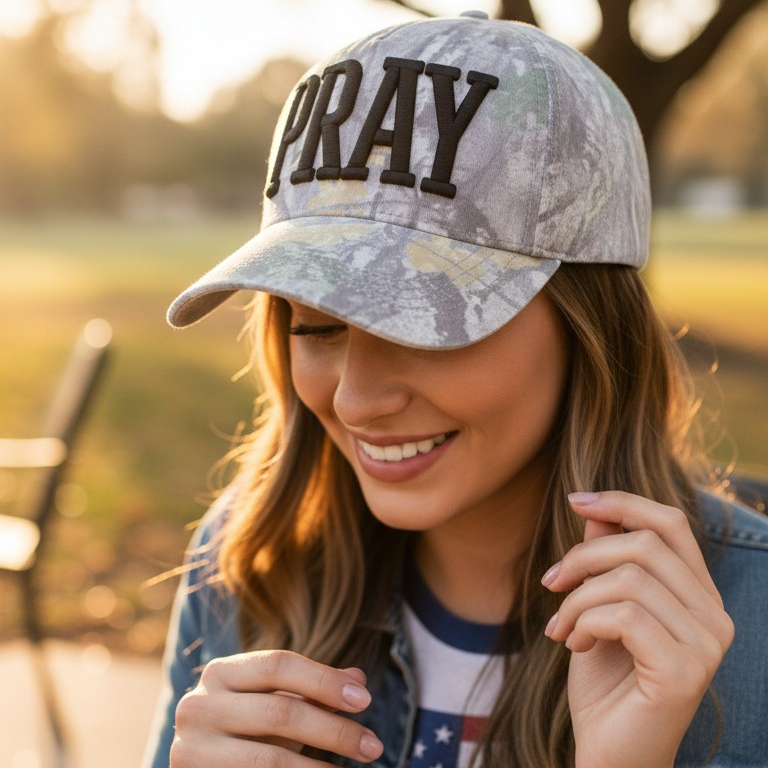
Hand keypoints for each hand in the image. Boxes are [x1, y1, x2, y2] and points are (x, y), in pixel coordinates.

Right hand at [170, 650, 383, 766]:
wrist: (201, 766)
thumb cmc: (245, 731)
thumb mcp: (275, 703)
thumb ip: (313, 690)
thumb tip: (358, 680)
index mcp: (220, 673)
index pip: (279, 665)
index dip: (324, 681)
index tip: (365, 700)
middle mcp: (198, 706)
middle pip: (279, 712)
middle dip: (334, 730)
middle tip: (374, 746)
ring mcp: (190, 750)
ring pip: (269, 760)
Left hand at [542, 491, 733, 767]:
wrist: (608, 751)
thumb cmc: (604, 680)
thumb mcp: (596, 606)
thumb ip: (603, 559)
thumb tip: (593, 509)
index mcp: (698, 596)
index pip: (671, 524)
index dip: (623, 503)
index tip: (575, 501)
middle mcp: (714, 616)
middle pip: (645, 544)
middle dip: (583, 556)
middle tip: (550, 583)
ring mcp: (706, 645)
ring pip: (629, 578)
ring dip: (577, 598)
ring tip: (560, 626)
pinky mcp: (685, 671)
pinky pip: (624, 615)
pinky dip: (585, 621)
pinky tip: (574, 645)